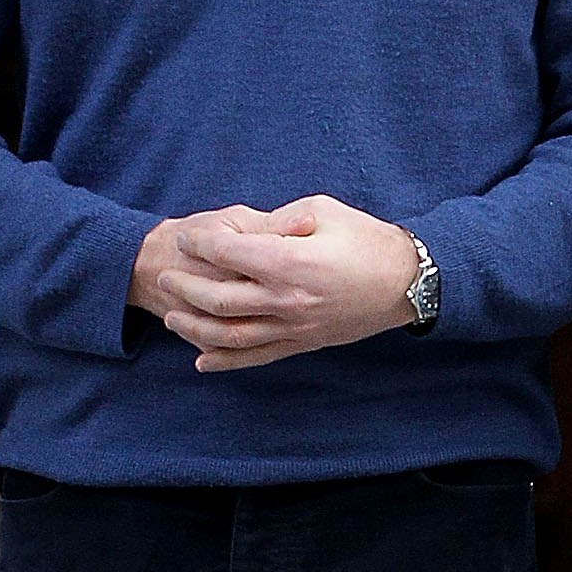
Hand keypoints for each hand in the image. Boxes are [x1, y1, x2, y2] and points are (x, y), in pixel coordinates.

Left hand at [128, 198, 419, 371]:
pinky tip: (201, 360)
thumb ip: (275, 221)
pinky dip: (225, 362)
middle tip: (166, 277)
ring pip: (231, 336)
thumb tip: (240, 231)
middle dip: (186, 288)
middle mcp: (286, 300)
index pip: (228, 255)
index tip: (186, 238)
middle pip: (220, 300)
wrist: (405, 281)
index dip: (200, 245)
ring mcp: (294, 328)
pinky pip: (256, 358)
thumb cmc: (364, 237)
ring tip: (172, 317)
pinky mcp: (302, 344)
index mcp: (289, 262)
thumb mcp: (320, 210)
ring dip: (195, 328)